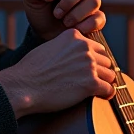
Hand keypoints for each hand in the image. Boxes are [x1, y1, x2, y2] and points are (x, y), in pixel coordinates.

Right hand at [0, 28, 116, 118]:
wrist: (23, 86)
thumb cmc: (31, 71)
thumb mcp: (49, 47)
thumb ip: (66, 47)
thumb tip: (76, 57)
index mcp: (74, 36)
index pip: (95, 46)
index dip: (93, 59)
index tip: (89, 69)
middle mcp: (84, 47)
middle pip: (105, 59)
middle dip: (101, 70)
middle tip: (93, 80)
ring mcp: (89, 65)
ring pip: (110, 74)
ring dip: (104, 82)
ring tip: (96, 90)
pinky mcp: (91, 83)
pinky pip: (109, 89)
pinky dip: (107, 94)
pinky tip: (101, 97)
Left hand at [23, 0, 105, 41]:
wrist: (44, 35)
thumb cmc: (39, 11)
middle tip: (57, 13)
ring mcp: (89, 2)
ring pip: (94, 0)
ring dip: (77, 13)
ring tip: (64, 22)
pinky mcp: (95, 19)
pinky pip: (99, 18)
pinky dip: (86, 24)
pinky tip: (75, 29)